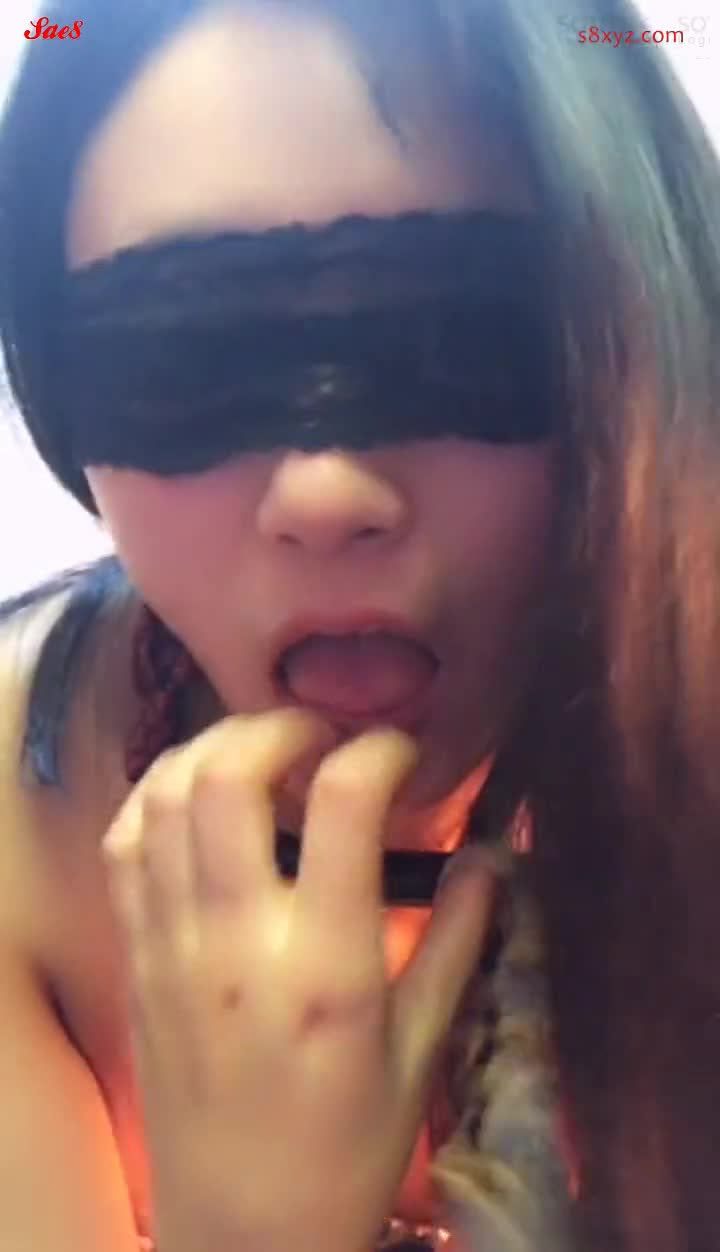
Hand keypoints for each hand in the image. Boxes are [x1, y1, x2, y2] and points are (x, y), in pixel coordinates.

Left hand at [102, 710, 494, 1251]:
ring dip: (214, 748)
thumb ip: (458, 941)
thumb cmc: (346, 1151)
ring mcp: (171, 945)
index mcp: (324, 965)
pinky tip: (200, 798)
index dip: (380, 750)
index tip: (402, 756)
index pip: (342, 804)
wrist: (241, 1235)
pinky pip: (124, 844)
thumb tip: (493, 855)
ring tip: (263, 755)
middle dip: (279, 725)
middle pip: (227, 776)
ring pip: (162, 797)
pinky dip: (157, 795)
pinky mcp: (136, 958)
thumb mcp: (421, 1053)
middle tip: (322, 737)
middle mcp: (236, 940)